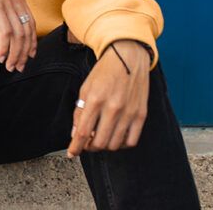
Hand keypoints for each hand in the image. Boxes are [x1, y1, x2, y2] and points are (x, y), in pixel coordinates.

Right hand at [0, 0, 36, 71]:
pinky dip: (5, 47)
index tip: (29, 55)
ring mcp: (8, 4)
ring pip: (18, 36)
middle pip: (26, 33)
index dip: (31, 42)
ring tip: (9, 66)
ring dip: (14, 54)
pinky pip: (6, 33)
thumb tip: (2, 19)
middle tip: (18, 67)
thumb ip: (2, 5)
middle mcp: (17, 2)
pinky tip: (1, 57)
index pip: (31, 24)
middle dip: (23, 53)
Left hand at [67, 40, 150, 156]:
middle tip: (86, 142)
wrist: (128, 58)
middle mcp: (113, 108)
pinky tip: (115, 136)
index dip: (75, 147)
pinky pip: (131, 141)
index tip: (71, 153)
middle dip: (89, 147)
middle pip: (99, 143)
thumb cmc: (104, 73)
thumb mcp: (85, 88)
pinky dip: (121, 144)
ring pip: (114, 145)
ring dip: (104, 146)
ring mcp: (129, 113)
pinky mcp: (141, 115)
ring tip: (100, 137)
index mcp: (95, 100)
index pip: (83, 132)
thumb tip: (75, 134)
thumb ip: (79, 112)